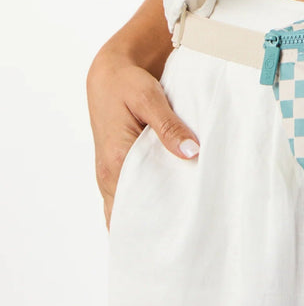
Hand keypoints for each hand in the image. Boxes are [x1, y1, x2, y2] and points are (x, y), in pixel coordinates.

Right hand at [86, 47, 199, 230]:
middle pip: (131, 215)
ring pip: (130, 208)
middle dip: (156, 226)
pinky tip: (171, 207)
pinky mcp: (119, 169)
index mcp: (116, 161)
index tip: (181, 232)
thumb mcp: (150, 98)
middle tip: (190, 233)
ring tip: (184, 225)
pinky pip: (130, 195)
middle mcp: (109, 173)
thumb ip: (169, 127)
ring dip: (152, 216)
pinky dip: (147, 204)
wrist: (110, 73)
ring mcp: (111, 174)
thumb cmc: (128, 84)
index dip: (156, 223)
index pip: (133, 208)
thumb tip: (191, 152)